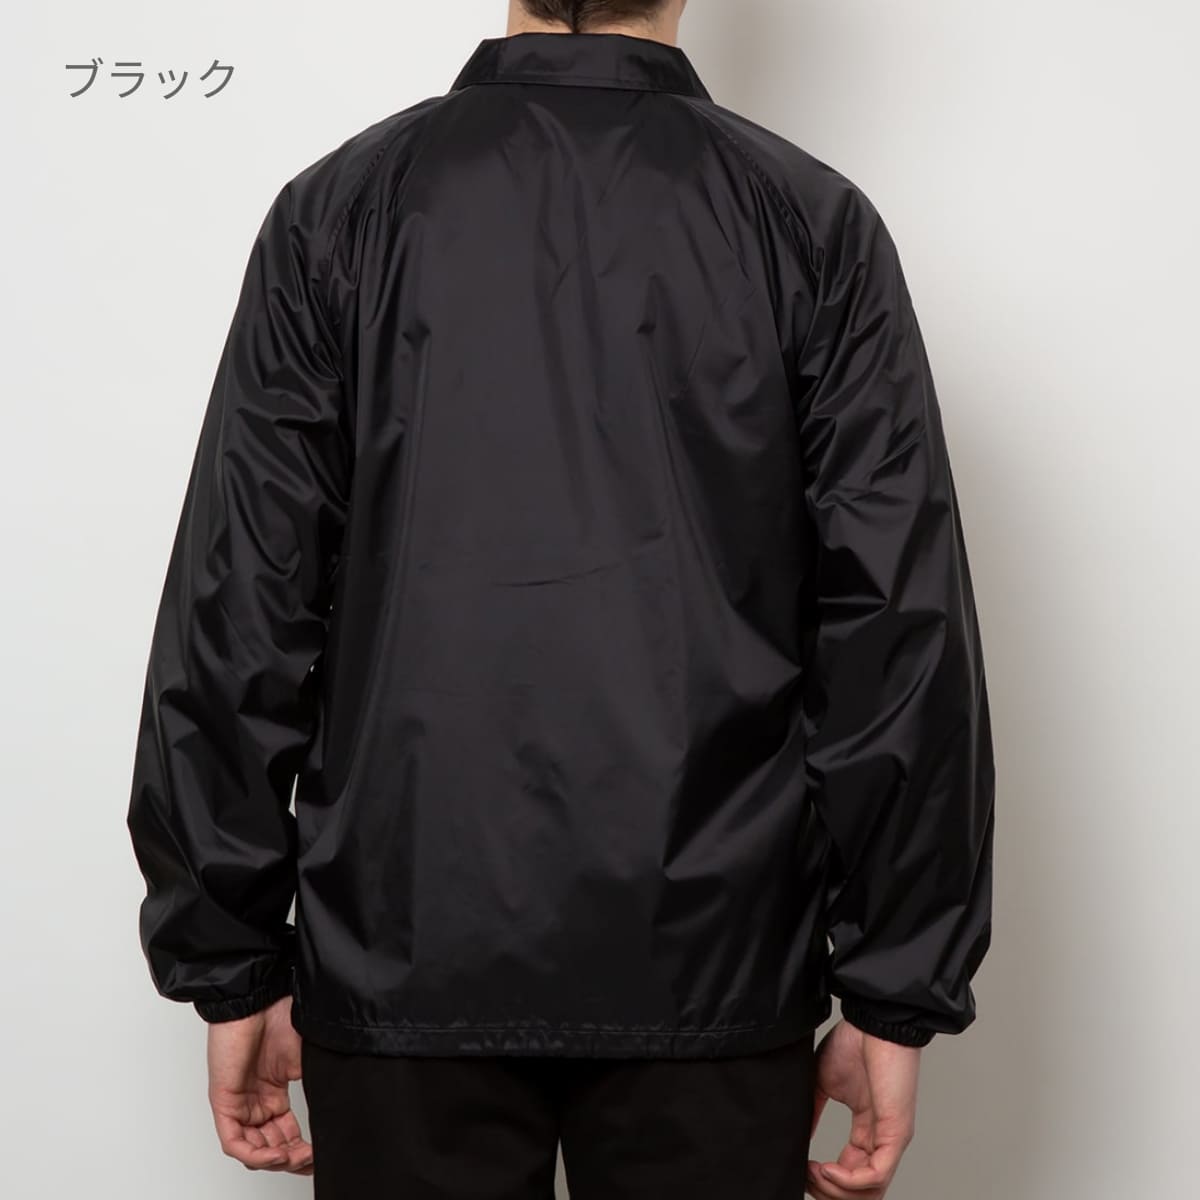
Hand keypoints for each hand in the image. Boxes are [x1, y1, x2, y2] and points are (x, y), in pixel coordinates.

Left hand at [206, 993, 312, 1173]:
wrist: (259, 998)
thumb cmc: (279, 1017)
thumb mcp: (305, 1059)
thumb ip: (316, 1085)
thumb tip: (337, 1107)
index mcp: (272, 1094)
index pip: (285, 1134)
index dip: (302, 1150)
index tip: (319, 1155)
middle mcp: (254, 1102)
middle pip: (270, 1147)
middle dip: (292, 1159)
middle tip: (310, 1160)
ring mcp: (237, 1103)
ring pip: (252, 1150)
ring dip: (276, 1160)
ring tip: (297, 1157)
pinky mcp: (223, 1102)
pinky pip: (234, 1142)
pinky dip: (256, 1155)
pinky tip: (276, 1154)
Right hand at [806, 1018, 920, 1197]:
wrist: (872, 1023)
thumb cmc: (853, 1044)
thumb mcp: (823, 1083)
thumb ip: (813, 1111)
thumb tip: (797, 1138)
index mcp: (868, 1128)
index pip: (852, 1173)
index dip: (825, 1179)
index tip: (802, 1167)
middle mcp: (882, 1139)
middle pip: (862, 1192)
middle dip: (828, 1191)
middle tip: (806, 1176)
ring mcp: (891, 1139)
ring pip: (871, 1192)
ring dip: (836, 1191)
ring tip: (814, 1173)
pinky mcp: (896, 1134)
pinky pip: (876, 1176)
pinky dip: (848, 1181)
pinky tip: (827, 1168)